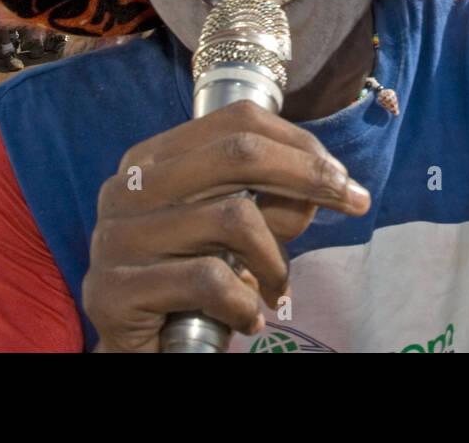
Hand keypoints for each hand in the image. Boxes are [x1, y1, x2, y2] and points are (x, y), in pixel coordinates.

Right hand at [83, 100, 370, 352]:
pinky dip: (245, 302)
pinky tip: (249, 317)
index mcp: (153, 159)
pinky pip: (209, 279)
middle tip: (353, 202)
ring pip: (233, 218)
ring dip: (275, 260)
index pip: (238, 121)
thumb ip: (268, 197)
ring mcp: (116, 237)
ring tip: (278, 288)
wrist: (134, 347)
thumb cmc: (189, 278)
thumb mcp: (231, 228)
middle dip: (309, 177)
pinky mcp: (115, 290)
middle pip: (240, 154)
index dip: (300, 143)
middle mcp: (127, 187)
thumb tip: (326, 183)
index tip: (342, 176)